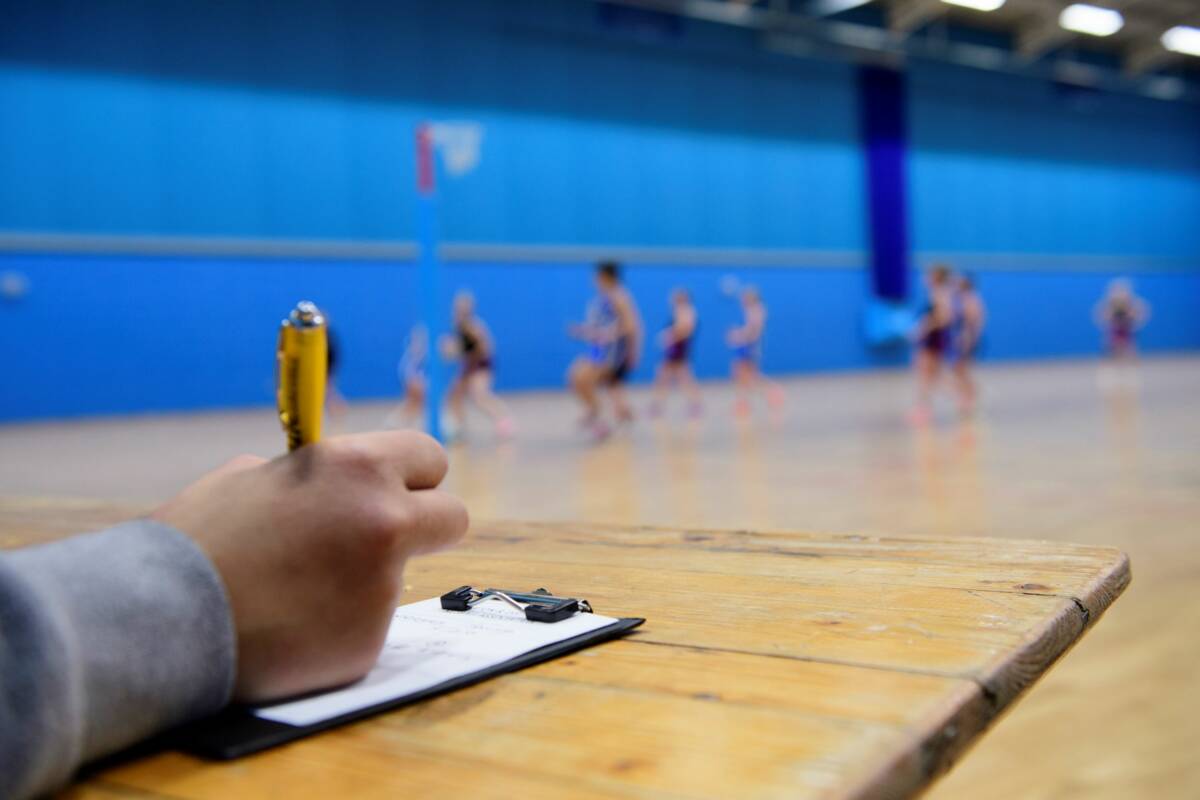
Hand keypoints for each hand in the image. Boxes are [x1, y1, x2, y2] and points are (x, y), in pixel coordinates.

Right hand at [151, 431, 467, 701]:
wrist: (159, 619)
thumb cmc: (195, 540)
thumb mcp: (251, 477)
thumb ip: (309, 477)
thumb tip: (329, 483)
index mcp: (357, 467)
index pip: (430, 457)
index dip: (413, 477)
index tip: (399, 490)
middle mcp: (385, 521)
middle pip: (452, 517)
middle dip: (423, 527)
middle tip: (382, 542)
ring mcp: (382, 587)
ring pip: (399, 578)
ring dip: (364, 583)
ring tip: (292, 593)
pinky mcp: (368, 643)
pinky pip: (365, 627)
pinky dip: (336, 628)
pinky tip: (287, 627)